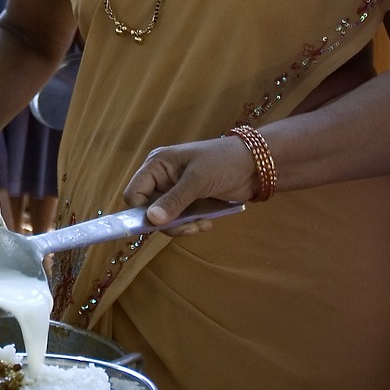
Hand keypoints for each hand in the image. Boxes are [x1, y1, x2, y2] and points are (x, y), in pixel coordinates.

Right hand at [124, 138, 258, 229]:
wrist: (255, 165)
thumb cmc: (223, 163)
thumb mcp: (197, 180)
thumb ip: (174, 200)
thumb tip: (151, 220)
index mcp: (157, 165)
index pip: (134, 193)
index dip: (142, 211)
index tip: (159, 224)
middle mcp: (162, 178)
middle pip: (148, 210)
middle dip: (167, 222)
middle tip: (188, 227)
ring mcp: (176, 191)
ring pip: (164, 219)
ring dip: (181, 226)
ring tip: (201, 225)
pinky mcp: (189, 202)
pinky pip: (180, 220)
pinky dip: (190, 225)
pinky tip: (206, 223)